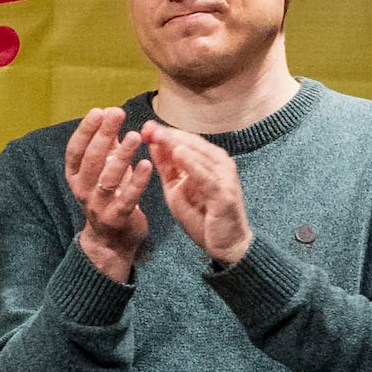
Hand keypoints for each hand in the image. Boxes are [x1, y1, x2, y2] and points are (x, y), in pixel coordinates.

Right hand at [61, 107, 153, 283]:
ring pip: (108, 178)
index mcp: (75, 176)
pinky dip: (137, 181)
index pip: (75, 150)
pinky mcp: (117, 218)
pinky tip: (147, 164)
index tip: (99, 111)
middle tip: (117, 113)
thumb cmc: (109, 196)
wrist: (111, 240)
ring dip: (121, 156)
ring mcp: (98, 206)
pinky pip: (127, 198)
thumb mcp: (103, 169)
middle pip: (91, 160)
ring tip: (136, 136)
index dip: (85, 130)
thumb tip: (111, 112)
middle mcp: (82, 190)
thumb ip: (107, 145)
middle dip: (104, 135)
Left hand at [136, 122, 251, 267]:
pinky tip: (178, 153)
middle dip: (168, 135)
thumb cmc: (202, 216)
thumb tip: (152, 142)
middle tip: (148, 127)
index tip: (145, 126)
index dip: (165, 133)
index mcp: (209, 161)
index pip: (185, 141)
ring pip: (199, 155)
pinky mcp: (224, 193)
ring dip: (178, 143)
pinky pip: (206, 176)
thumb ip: (167, 166)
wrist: (226, 245)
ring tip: (158, 135)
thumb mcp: (176, 188)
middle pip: (192, 143)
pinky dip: (192, 164)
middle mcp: (220, 164)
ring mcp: (224, 177)